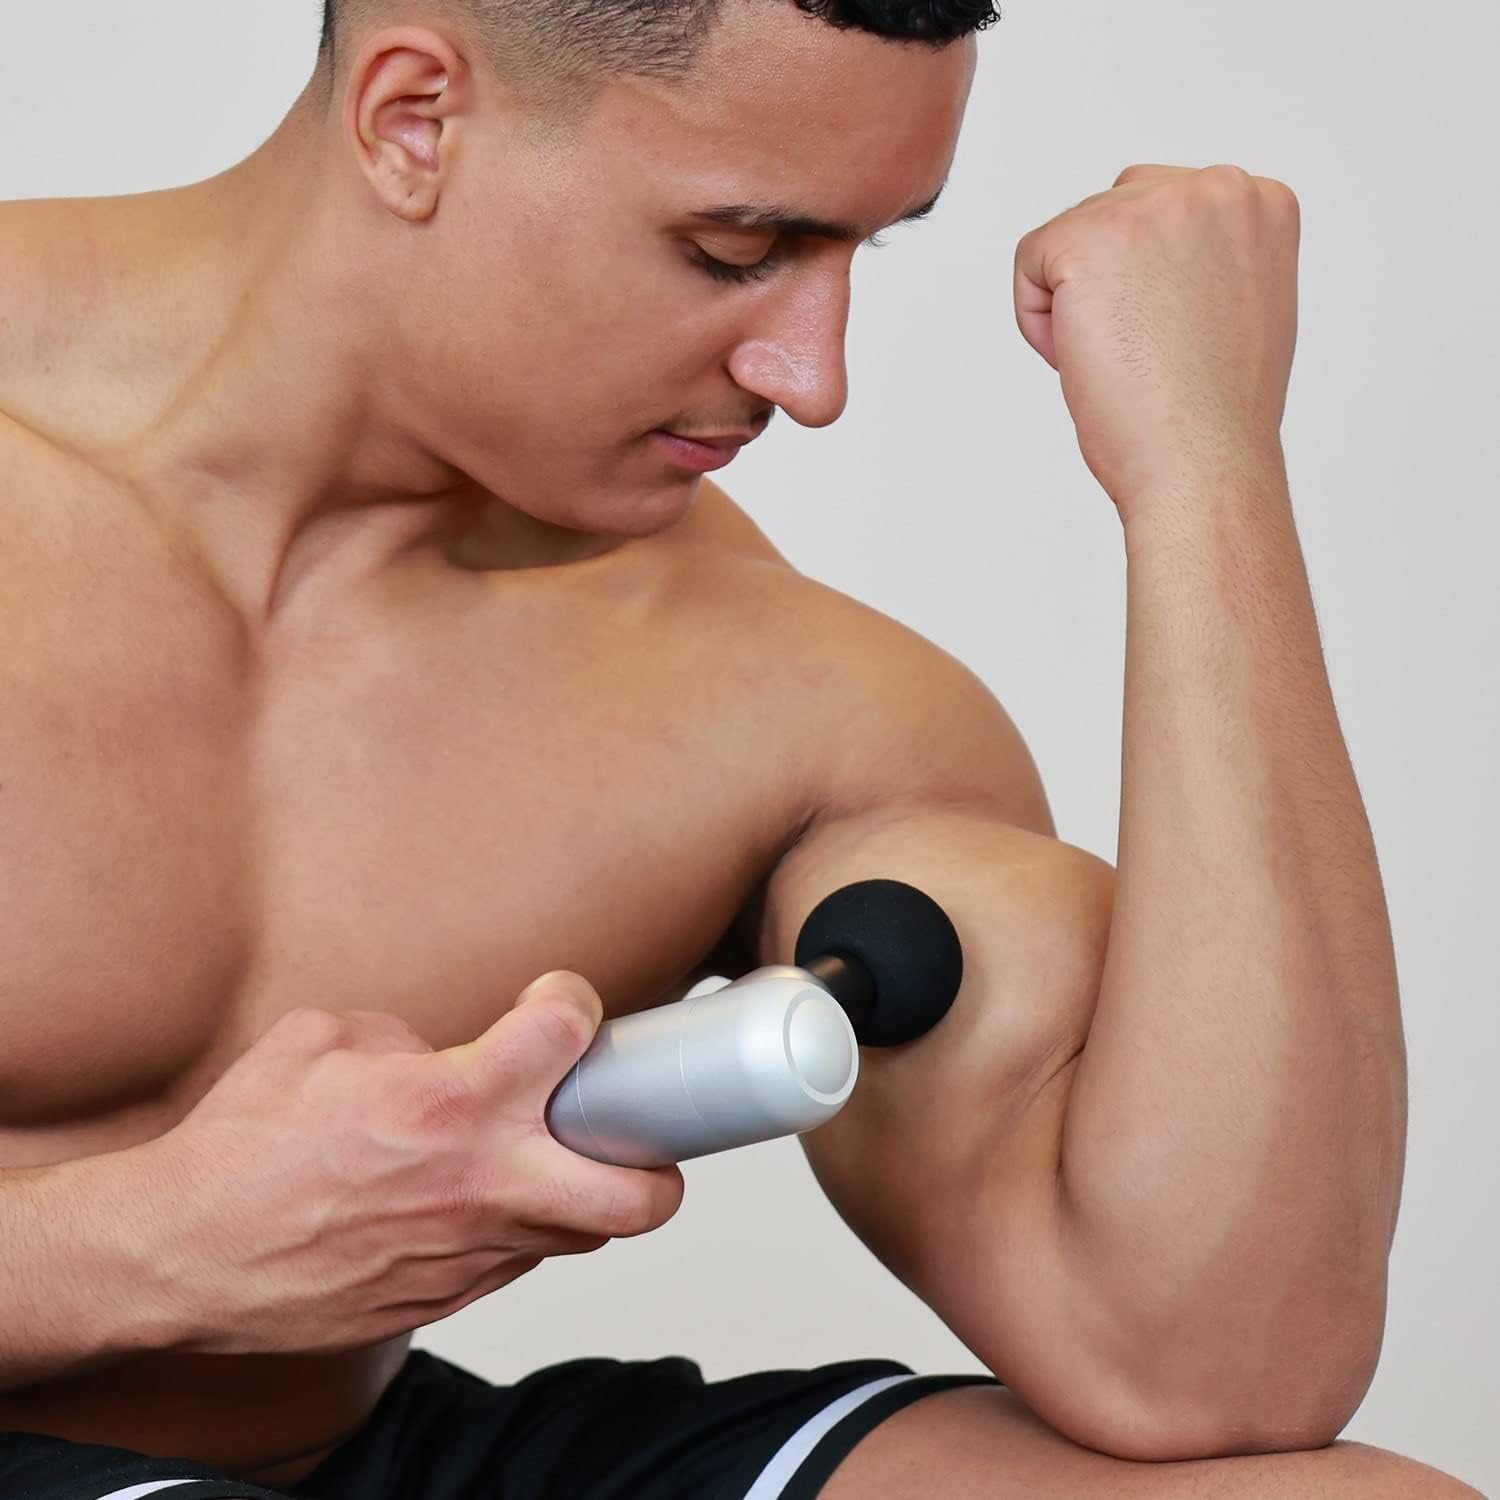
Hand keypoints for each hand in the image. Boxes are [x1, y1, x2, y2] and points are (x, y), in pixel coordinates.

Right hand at [141, 973, 683, 1355]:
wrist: (180, 1252)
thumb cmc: (242, 1146)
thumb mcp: (322, 1041)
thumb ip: (408, 1038)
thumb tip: (448, 1052)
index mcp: (450, 1102)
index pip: (567, 1033)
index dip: (574, 1002)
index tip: (559, 1003)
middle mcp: (478, 1184)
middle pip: (634, 1195)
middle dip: (656, 1161)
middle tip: (630, 1127)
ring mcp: (467, 1254)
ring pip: (579, 1237)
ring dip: (580, 1194)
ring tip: (550, 1159)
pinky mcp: (443, 1300)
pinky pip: (513, 1262)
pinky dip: (515, 1227)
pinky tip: (478, 1199)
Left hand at [1013, 163, 1300, 520]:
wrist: (1203, 461)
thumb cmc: (1216, 412)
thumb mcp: (1240, 306)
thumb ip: (1209, 258)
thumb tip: (1158, 257)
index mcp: (1260, 202)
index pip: (1164, 207)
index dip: (1148, 281)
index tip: (1173, 334)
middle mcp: (1215, 188)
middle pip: (1113, 212)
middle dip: (1109, 286)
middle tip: (1145, 353)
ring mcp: (1153, 207)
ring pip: (1070, 237)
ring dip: (1075, 302)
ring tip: (1122, 357)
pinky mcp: (1090, 239)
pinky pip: (1030, 261)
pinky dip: (1037, 318)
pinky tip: (1082, 357)